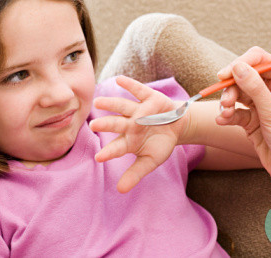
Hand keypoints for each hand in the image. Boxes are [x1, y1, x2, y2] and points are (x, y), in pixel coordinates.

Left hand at [89, 76, 188, 193]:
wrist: (177, 126)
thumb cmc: (160, 143)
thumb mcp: (151, 161)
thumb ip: (135, 174)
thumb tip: (120, 191)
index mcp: (129, 141)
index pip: (116, 147)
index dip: (109, 152)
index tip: (99, 158)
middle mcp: (130, 124)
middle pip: (116, 124)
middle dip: (106, 124)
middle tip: (93, 126)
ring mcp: (139, 111)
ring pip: (123, 106)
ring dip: (111, 103)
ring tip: (98, 101)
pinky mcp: (149, 98)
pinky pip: (138, 90)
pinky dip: (130, 85)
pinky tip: (119, 80)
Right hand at [215, 47, 270, 194]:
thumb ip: (254, 87)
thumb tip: (237, 66)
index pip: (259, 59)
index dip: (241, 63)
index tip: (224, 74)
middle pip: (244, 76)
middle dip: (231, 87)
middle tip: (225, 101)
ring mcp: (261, 105)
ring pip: (237, 94)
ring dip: (227, 102)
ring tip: (224, 113)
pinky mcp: (252, 120)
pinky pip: (235, 112)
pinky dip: (227, 115)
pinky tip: (222, 121)